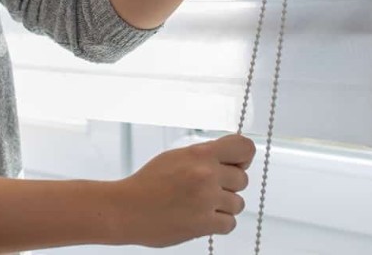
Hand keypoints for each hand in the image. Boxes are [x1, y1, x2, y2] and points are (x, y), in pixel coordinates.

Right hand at [110, 133, 255, 247]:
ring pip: (238, 203)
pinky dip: (220, 223)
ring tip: (202, 205)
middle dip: (228, 185)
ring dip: (224, 206)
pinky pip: (230, 224)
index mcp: (200, 153)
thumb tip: (232, 160)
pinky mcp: (203, 224)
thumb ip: (205, 156)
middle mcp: (206, 174)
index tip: (236, 164)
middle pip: (242, 179)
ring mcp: (206, 200)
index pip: (244, 148)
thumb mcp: (176, 157)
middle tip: (208, 189)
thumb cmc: (148, 183)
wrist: (127, 209)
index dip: (243, 157)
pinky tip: (203, 218)